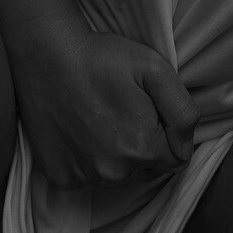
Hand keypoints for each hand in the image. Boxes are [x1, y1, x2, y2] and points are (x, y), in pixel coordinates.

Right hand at [8, 15, 199, 190]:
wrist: (47, 55)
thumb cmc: (104, 58)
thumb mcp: (158, 71)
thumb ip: (183, 114)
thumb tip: (185, 146)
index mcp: (142, 149)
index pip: (176, 160)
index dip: (168, 134)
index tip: (151, 112)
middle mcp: (114, 173)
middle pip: (146, 170)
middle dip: (144, 146)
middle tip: (125, 111)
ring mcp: (84, 177)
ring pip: (118, 175)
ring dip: (116, 154)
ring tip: (101, 118)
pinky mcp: (60, 177)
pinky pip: (88, 177)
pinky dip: (89, 159)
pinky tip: (82, 129)